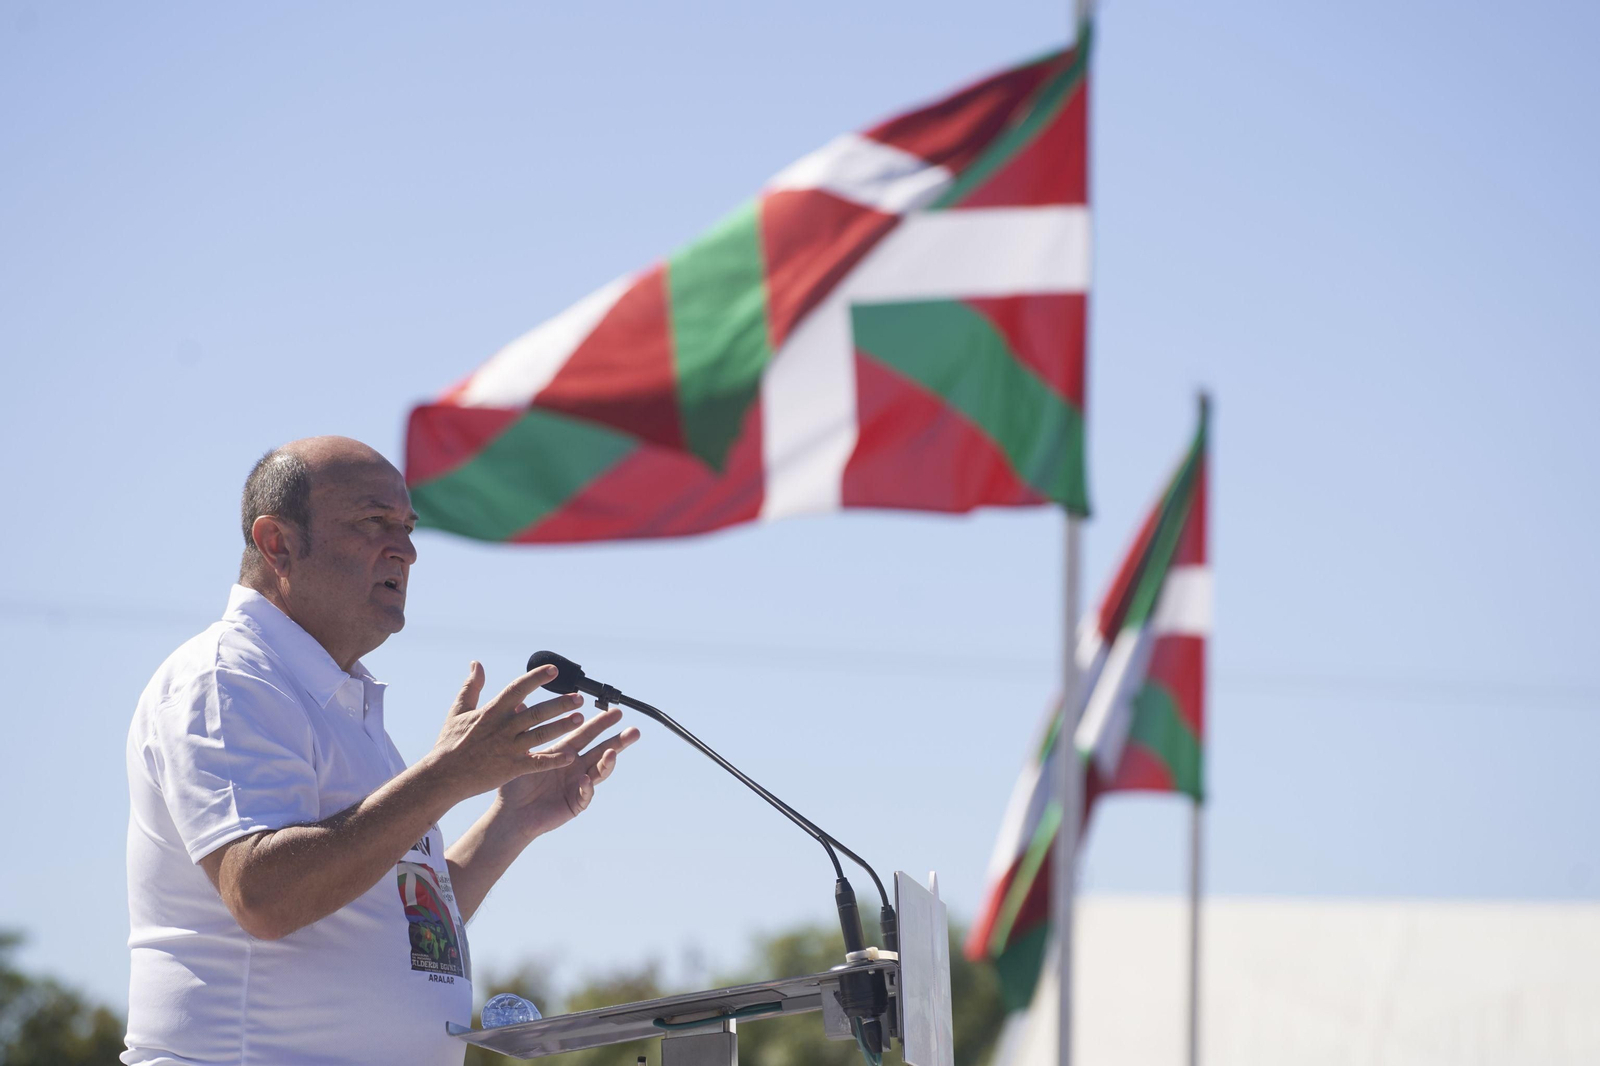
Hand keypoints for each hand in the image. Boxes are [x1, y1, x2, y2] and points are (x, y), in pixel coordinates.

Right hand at [424, 662, 586, 801]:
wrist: (442, 776)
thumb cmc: (449, 742)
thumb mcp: (458, 710)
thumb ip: (471, 686)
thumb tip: (476, 663)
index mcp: (491, 711)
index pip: (517, 689)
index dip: (536, 678)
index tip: (554, 670)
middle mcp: (503, 727)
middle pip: (536, 712)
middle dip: (559, 704)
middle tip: (579, 698)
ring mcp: (508, 748)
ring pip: (540, 735)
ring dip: (561, 726)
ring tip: (580, 719)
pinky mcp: (510, 769)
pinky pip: (536, 763)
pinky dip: (553, 760)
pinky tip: (570, 756)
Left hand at [492, 701, 640, 841]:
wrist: (511, 813)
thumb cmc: (515, 784)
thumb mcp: (521, 755)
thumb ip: (526, 733)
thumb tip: (519, 705)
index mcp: (564, 752)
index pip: (587, 734)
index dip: (601, 724)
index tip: (616, 712)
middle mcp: (576, 766)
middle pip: (601, 750)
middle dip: (618, 741)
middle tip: (634, 731)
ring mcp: (578, 785)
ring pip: (599, 772)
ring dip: (608, 762)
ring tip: (613, 752)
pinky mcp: (576, 803)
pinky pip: (585, 794)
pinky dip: (587, 787)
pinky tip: (586, 779)